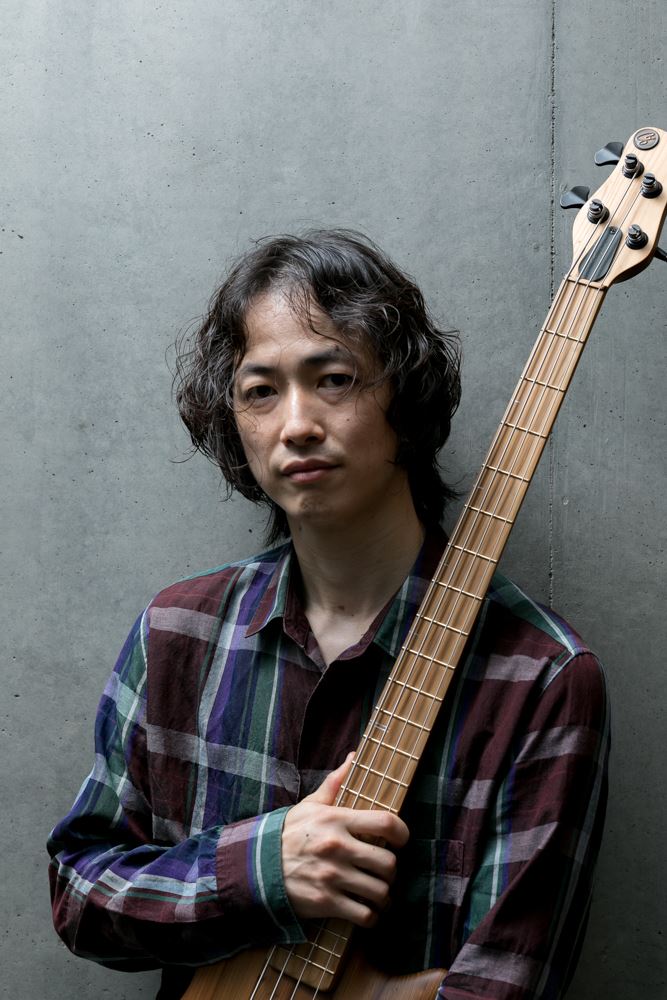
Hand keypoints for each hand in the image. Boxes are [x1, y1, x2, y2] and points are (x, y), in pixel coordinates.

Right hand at [281, 754, 409, 927]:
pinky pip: (364, 916)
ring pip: (380, 891)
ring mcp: (333, 876)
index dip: (402, 833)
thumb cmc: (288, 834)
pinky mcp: (326, 902)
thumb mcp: (310, 805)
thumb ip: (335, 782)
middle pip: (388, 863)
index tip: (401, 840)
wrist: (256, 867)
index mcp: (337, 820)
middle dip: (391, 870)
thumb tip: (353, 757)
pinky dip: (371, 917)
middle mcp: (338, 847)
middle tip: (384, 871)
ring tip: (378, 893)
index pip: (385, 822)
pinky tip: (367, 911)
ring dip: (384, 896)